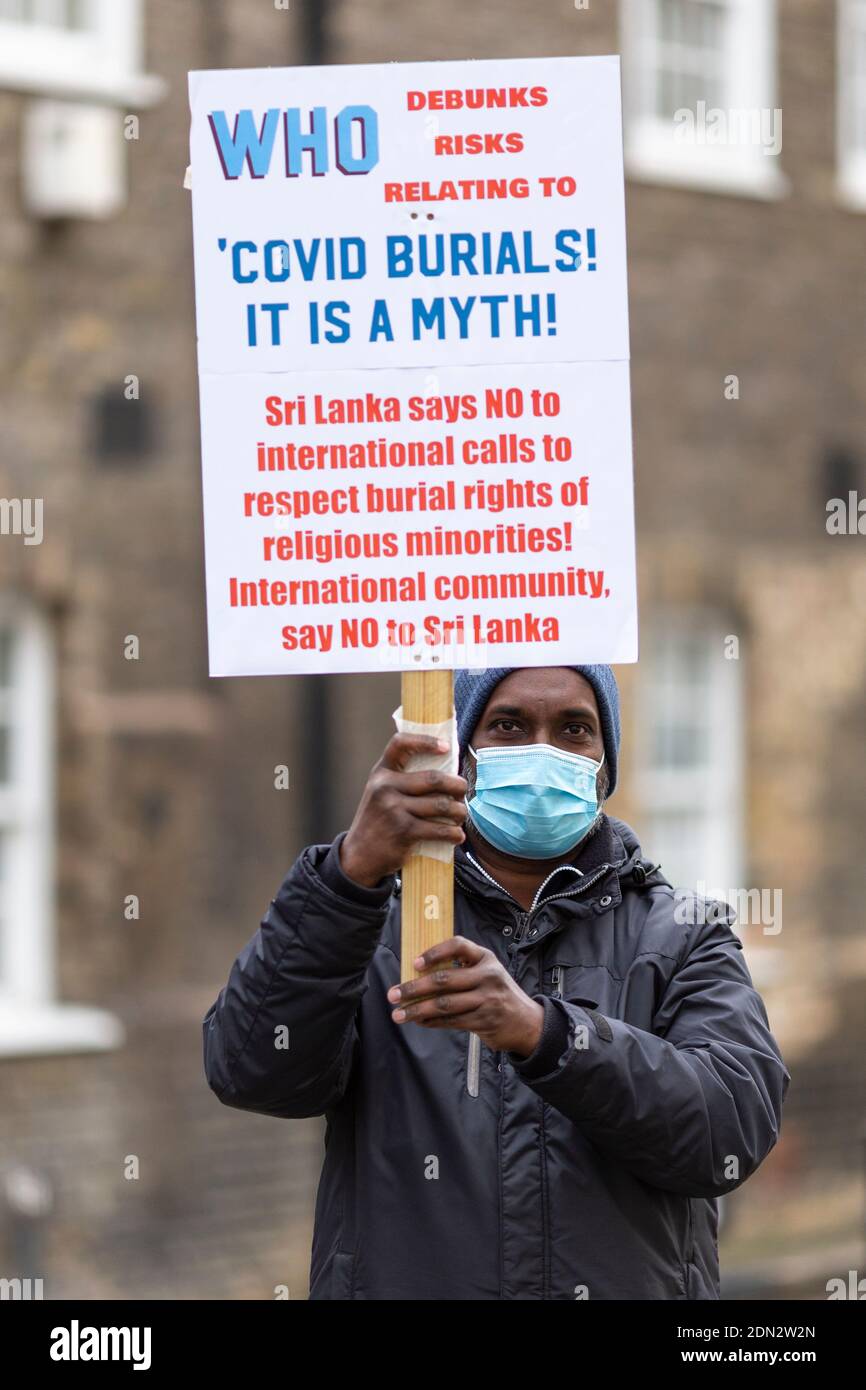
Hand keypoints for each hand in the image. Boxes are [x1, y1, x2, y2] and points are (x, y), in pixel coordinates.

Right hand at [339, 733, 467, 887]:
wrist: (359, 855)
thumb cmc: (379, 820)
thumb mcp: (382, 792)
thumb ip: (404, 779)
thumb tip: (449, 771)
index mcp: (381, 772)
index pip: (400, 743)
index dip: (425, 741)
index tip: (446, 747)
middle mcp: (385, 787)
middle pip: (434, 779)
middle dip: (457, 785)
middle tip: (462, 791)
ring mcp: (394, 809)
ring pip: (442, 805)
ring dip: (459, 811)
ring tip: (460, 815)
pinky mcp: (404, 832)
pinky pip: (440, 829)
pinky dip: (454, 833)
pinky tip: (457, 835)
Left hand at [386, 936, 544, 1056]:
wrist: (526, 1021)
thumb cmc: (497, 992)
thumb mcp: (487, 971)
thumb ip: (462, 967)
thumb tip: (419, 971)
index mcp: (485, 958)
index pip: (458, 946)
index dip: (435, 953)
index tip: (414, 963)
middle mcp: (487, 976)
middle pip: (444, 980)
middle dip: (414, 988)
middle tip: (393, 994)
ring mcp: (486, 1000)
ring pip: (444, 1005)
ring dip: (417, 1010)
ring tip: (399, 1014)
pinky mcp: (483, 1021)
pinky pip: (450, 1021)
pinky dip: (431, 1021)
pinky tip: (418, 1021)